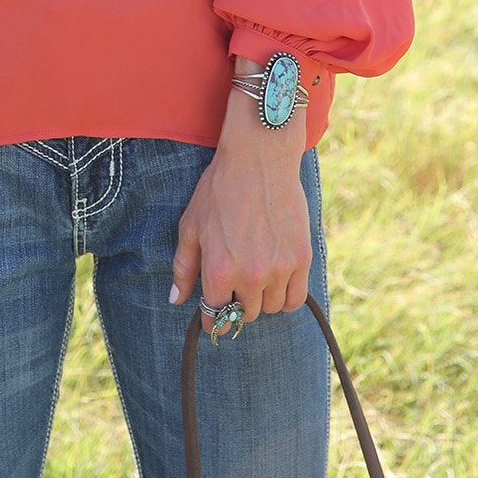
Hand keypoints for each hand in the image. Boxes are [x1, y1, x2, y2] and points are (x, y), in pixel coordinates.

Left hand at [170, 91, 310, 333]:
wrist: (259, 159)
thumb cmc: (219, 189)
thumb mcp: (191, 225)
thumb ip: (183, 267)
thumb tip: (176, 300)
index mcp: (218, 270)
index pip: (215, 316)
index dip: (213, 318)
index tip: (215, 316)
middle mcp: (249, 276)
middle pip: (245, 314)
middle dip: (237, 305)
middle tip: (235, 284)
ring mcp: (278, 269)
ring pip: (271, 309)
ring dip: (261, 300)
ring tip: (255, 276)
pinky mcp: (301, 259)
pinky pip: (295, 299)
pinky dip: (286, 296)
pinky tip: (277, 280)